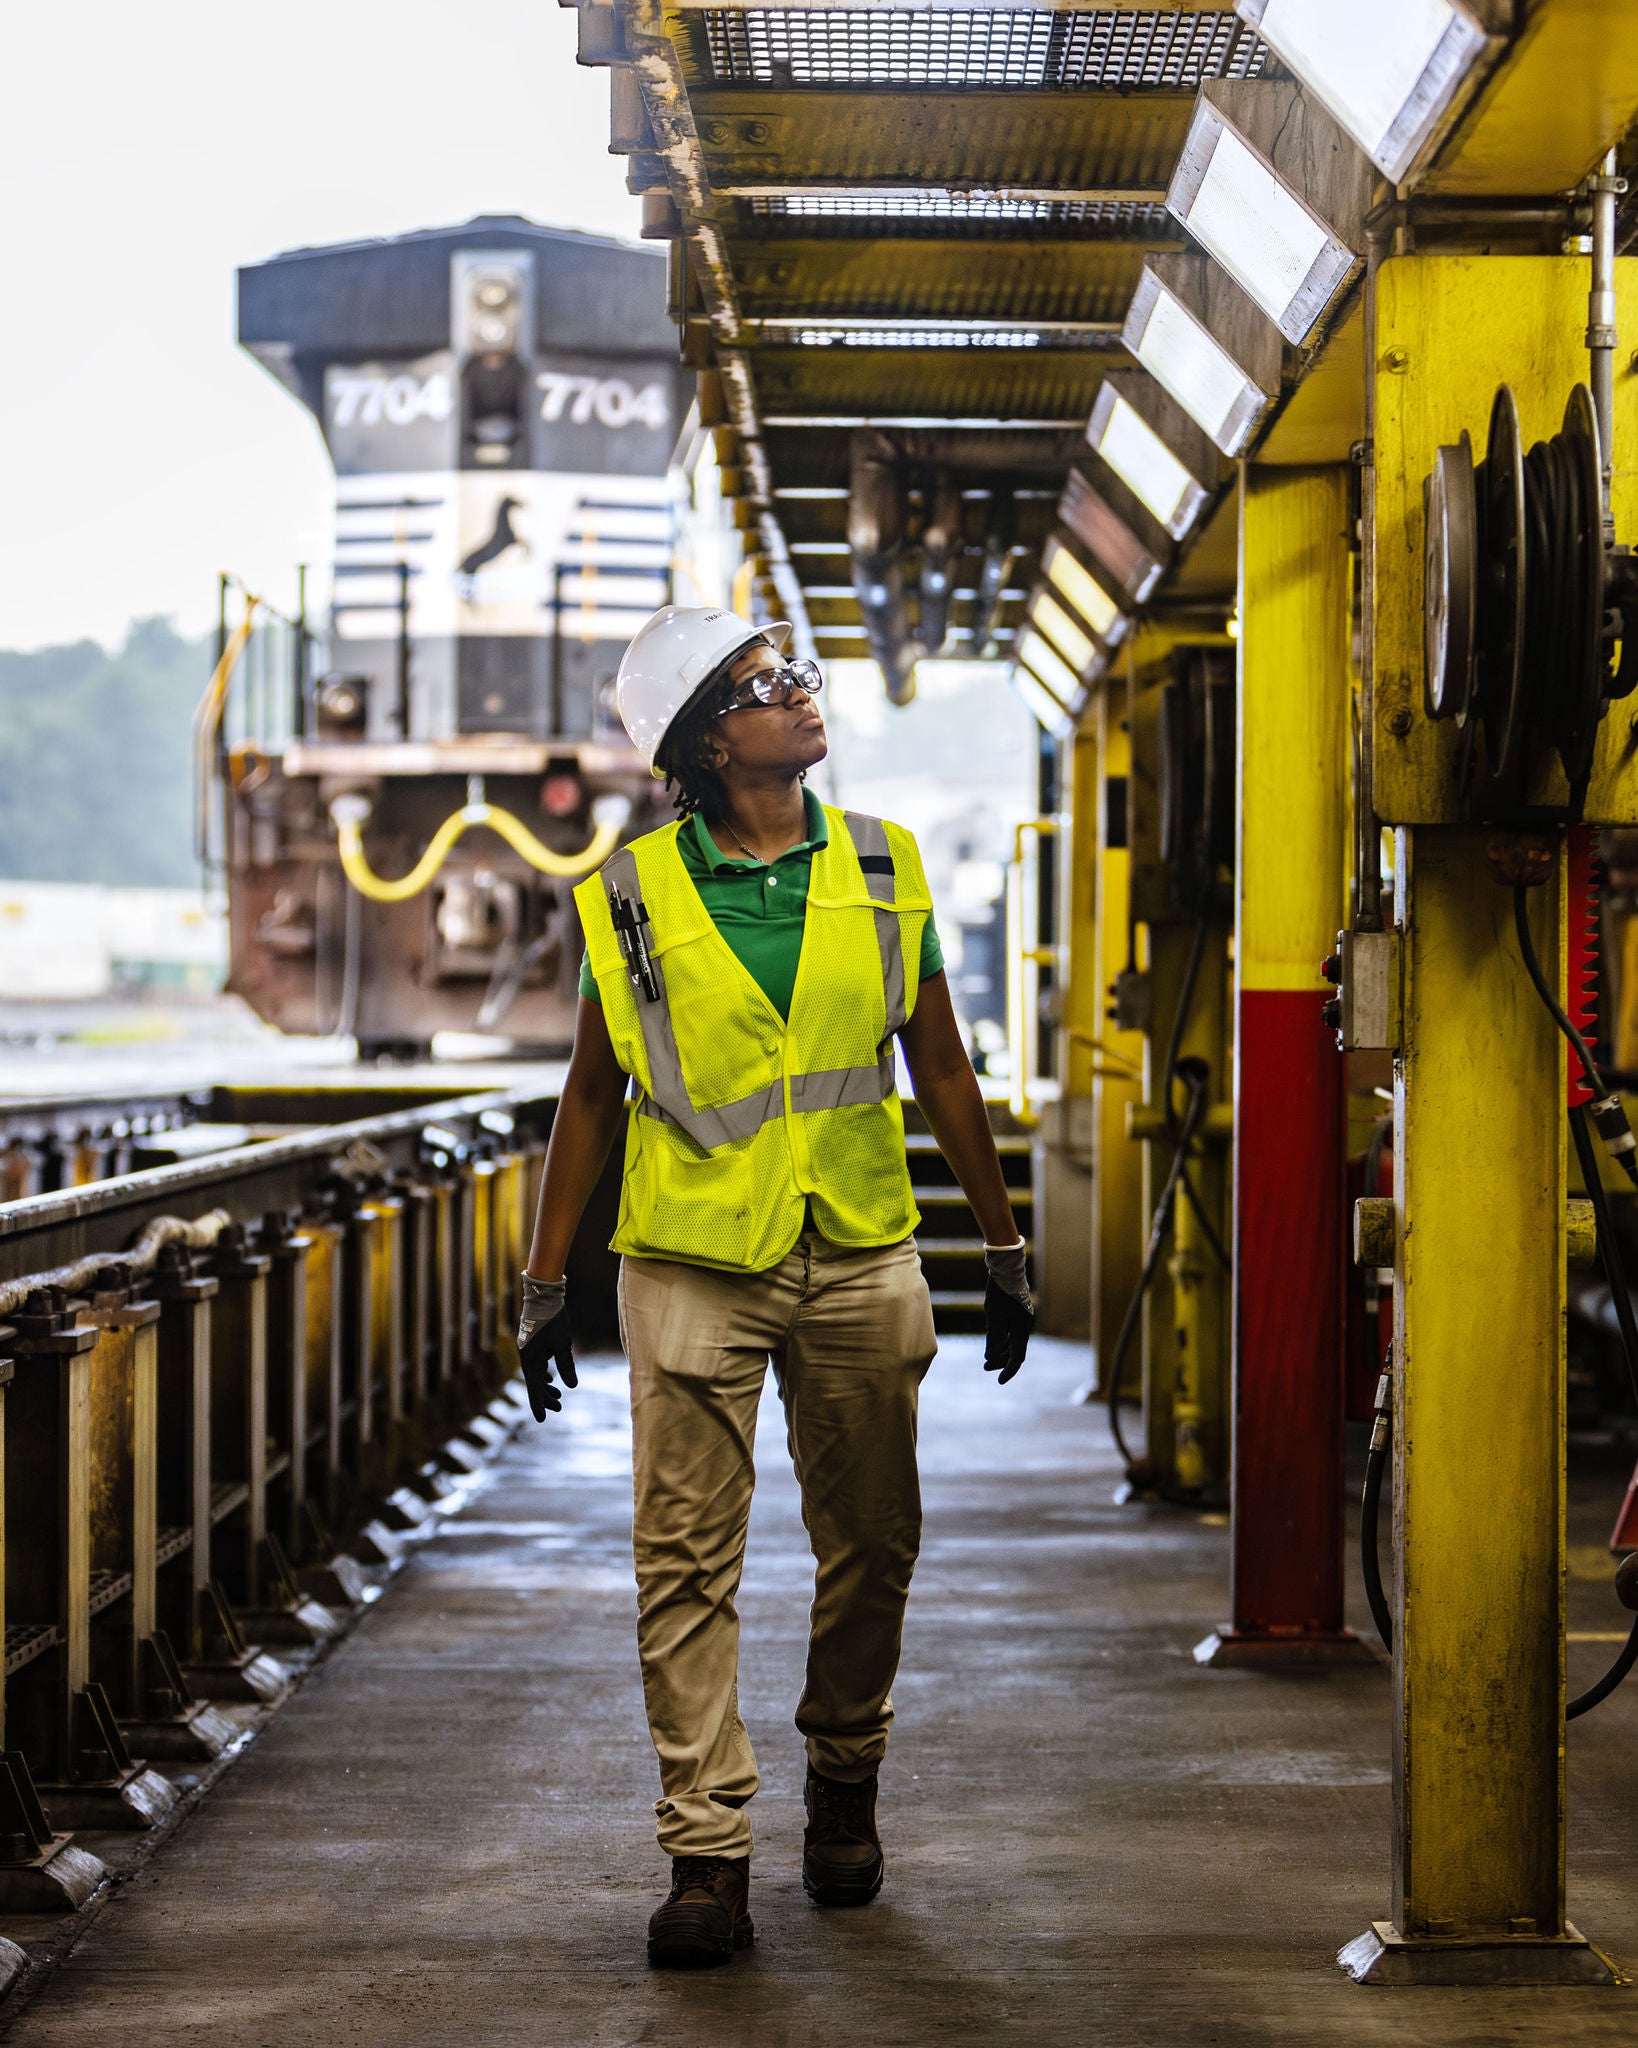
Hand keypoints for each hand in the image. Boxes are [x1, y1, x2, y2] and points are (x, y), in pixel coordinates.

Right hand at [518, 1274, 577, 1420]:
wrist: (543, 1295)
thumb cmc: (553, 1318)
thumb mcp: (563, 1343)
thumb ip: (566, 1365)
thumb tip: (572, 1386)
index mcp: (531, 1359)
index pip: (534, 1387)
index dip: (538, 1404)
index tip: (542, 1419)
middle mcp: (527, 1358)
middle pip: (534, 1384)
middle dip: (545, 1398)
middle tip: (559, 1408)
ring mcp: (528, 1351)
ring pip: (535, 1376)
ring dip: (545, 1387)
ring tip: (558, 1398)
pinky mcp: (532, 1345)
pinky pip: (536, 1366)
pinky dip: (543, 1375)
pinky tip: (550, 1379)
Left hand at [982, 1240, 1033, 1384]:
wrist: (1006, 1270)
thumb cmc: (1000, 1295)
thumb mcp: (994, 1319)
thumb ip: (993, 1340)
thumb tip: (991, 1357)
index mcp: (1022, 1331)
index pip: (1017, 1358)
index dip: (1008, 1371)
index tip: (999, 1381)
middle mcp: (1024, 1328)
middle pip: (1014, 1351)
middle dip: (1000, 1361)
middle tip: (986, 1367)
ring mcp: (1021, 1320)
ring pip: (1012, 1342)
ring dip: (1000, 1350)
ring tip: (987, 1358)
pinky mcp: (1016, 1313)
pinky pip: (1011, 1332)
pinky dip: (1002, 1340)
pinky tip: (993, 1342)